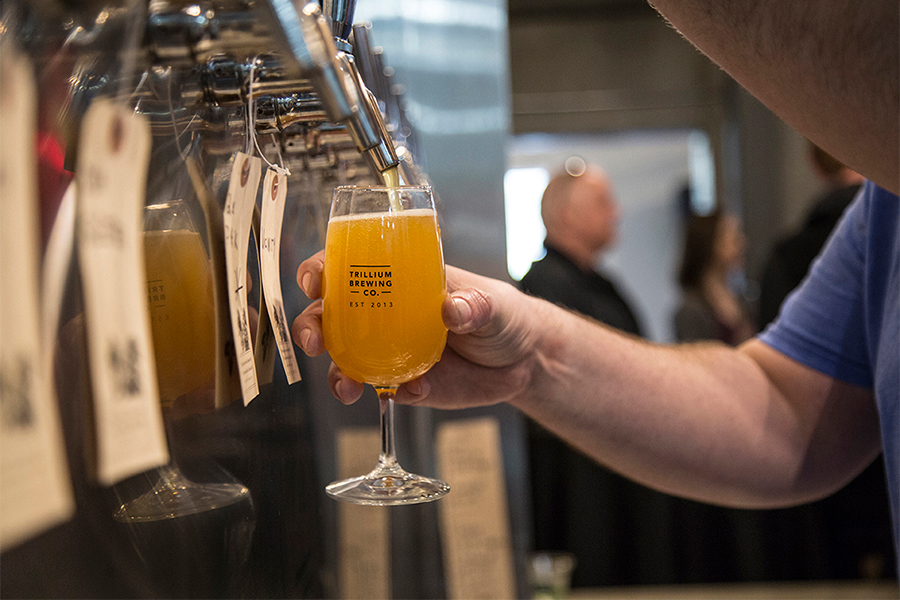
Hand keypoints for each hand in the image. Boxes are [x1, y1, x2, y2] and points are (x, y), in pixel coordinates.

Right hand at [291, 250, 540, 408]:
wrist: (524, 361)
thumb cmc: (504, 315)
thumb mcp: (494, 303)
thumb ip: (474, 305)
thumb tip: (452, 309)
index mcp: (401, 280)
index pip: (349, 266)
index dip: (322, 270)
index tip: (314, 282)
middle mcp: (387, 314)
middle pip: (331, 316)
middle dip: (311, 326)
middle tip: (314, 342)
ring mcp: (392, 351)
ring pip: (346, 360)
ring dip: (336, 374)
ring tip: (347, 388)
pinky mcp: (406, 384)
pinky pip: (383, 390)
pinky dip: (389, 393)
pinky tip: (416, 391)